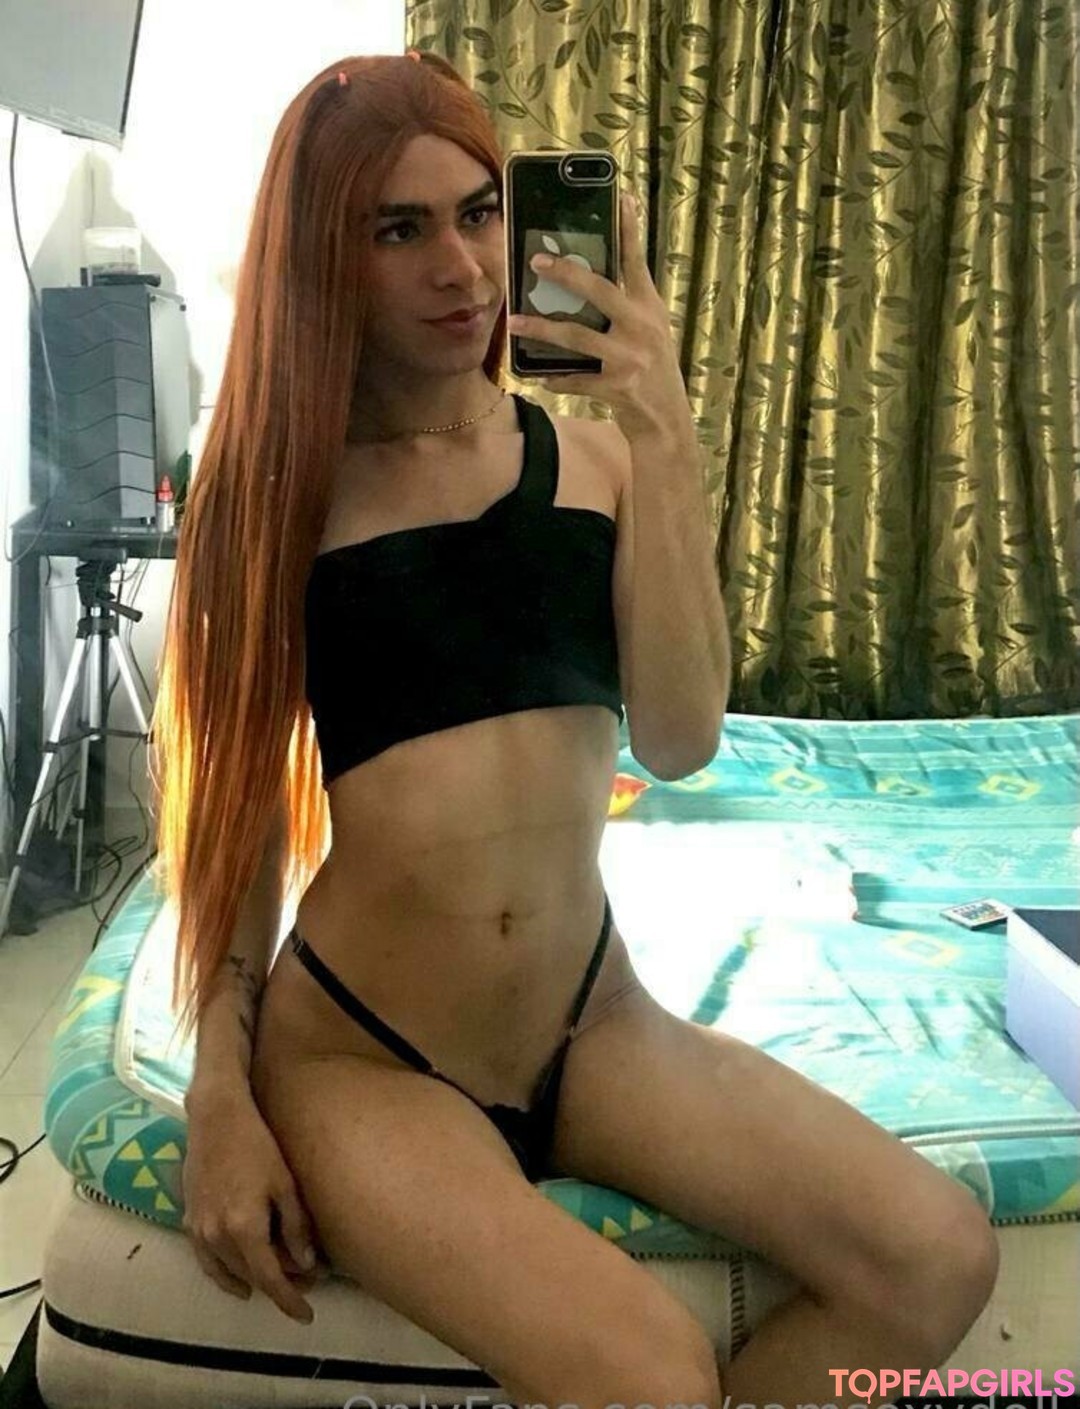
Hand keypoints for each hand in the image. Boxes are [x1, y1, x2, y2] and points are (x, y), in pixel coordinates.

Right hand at [181, 1087, 318, 1323]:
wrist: (216, 1118)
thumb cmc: (257, 1144)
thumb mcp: (285, 1184)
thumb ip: (295, 1228)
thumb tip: (306, 1266)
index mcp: (244, 1228)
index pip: (270, 1279)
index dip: (289, 1300)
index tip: (307, 1315)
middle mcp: (217, 1237)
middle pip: (251, 1276)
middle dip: (279, 1286)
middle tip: (306, 1284)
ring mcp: (198, 1230)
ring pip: (229, 1272)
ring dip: (254, 1281)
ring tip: (279, 1281)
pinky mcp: (188, 1220)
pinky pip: (207, 1262)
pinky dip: (224, 1276)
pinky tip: (239, 1279)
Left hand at [505, 192, 692, 440]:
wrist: (666, 422)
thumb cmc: (650, 372)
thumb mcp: (648, 332)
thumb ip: (625, 306)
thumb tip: (584, 281)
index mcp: (650, 308)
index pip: (637, 262)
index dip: (629, 228)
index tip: (619, 196)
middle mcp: (643, 328)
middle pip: (601, 291)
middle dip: (567, 274)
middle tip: (536, 261)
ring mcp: (631, 358)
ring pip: (578, 336)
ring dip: (543, 329)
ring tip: (516, 321)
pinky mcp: (619, 388)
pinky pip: (577, 379)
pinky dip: (555, 377)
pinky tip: (536, 374)